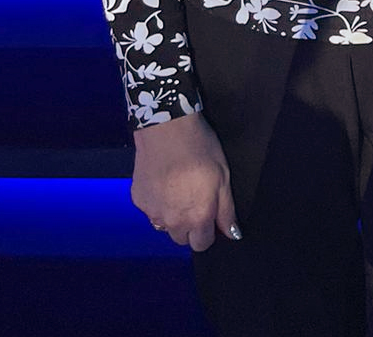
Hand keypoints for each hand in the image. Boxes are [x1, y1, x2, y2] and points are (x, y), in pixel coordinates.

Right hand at [131, 111, 239, 251]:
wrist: (167, 129)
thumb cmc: (201, 149)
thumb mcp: (224, 176)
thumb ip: (227, 210)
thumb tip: (233, 234)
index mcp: (197, 217)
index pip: (202, 244)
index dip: (208, 232)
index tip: (210, 216)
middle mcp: (173, 222)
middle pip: (182, 239)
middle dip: (190, 226)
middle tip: (194, 200)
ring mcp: (153, 213)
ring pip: (165, 226)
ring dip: (172, 216)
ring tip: (179, 189)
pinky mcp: (139, 201)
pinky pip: (151, 211)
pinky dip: (158, 203)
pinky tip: (164, 182)